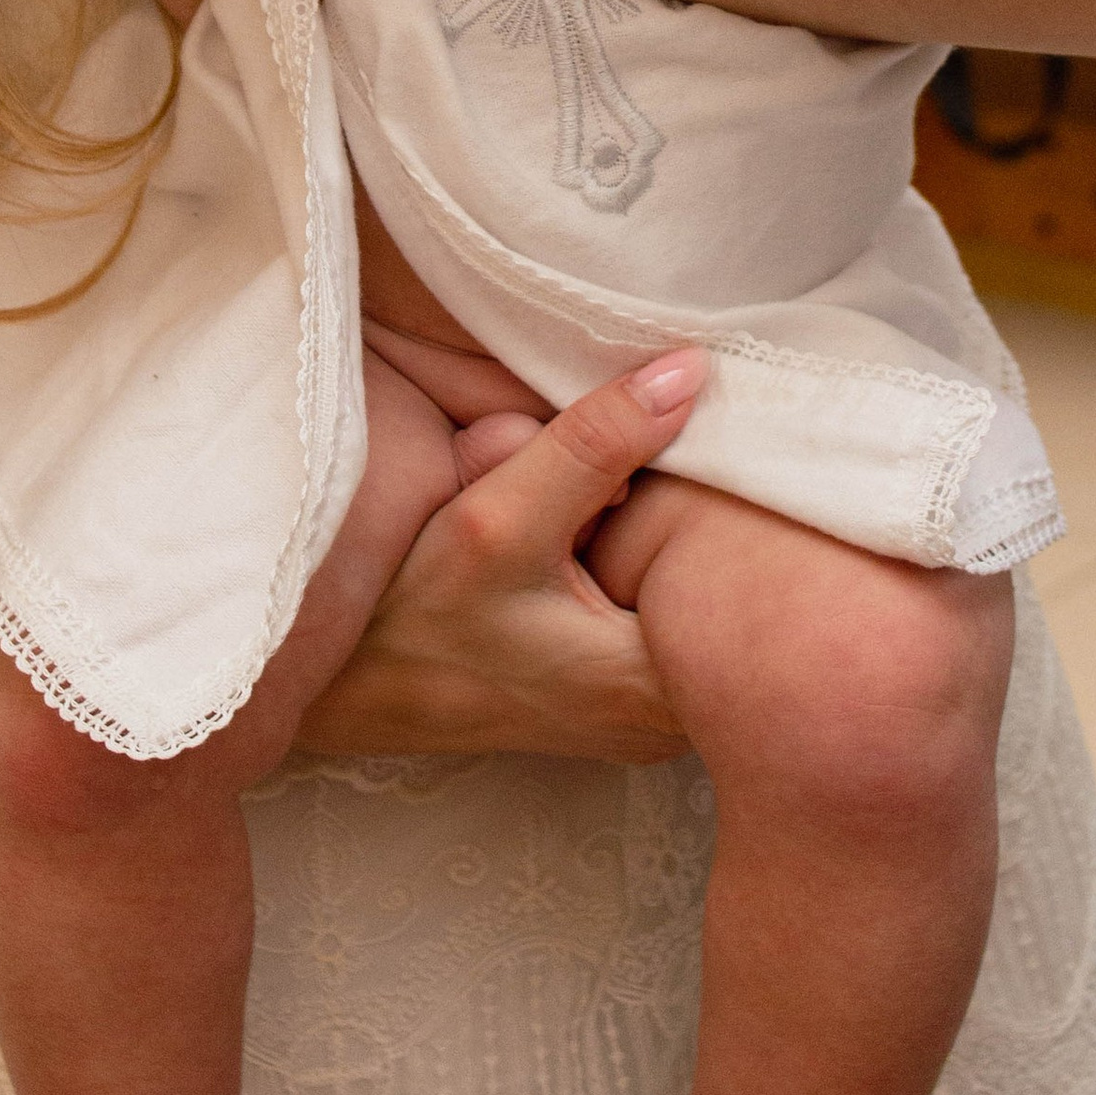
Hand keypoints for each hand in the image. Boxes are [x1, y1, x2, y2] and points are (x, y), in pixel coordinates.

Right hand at [295, 353, 704, 761]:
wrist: (346, 688)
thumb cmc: (413, 615)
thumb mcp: (498, 516)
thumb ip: (596, 443)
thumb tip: (690, 372)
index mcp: (657, 687)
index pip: (749, 583)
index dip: (725, 510)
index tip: (689, 464)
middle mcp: (670, 722)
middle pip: (723, 589)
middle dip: (682, 523)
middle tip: (623, 495)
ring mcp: (646, 722)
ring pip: (689, 601)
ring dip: (656, 548)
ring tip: (596, 527)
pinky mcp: (621, 706)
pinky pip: (659, 619)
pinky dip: (636, 573)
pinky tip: (590, 548)